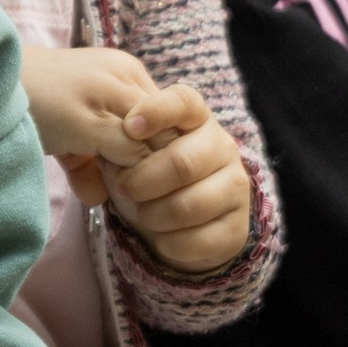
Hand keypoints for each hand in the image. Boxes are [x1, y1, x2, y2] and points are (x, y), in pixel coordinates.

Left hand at [19, 53, 252, 274]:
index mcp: (196, 119)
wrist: (175, 225)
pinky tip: (163, 238)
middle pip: (182, 162)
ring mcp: (235, 186)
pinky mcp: (238, 227)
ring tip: (144, 214)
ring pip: (189, 205)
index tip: (129, 127)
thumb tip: (109, 150)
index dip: (156, 112)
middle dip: (143, 181)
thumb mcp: (129, 157)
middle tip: (124, 189)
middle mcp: (222, 147)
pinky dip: (170, 243)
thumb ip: (118, 146)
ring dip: (153, 216)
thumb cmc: (148, 179)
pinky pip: (198, 240)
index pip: (183, 102)